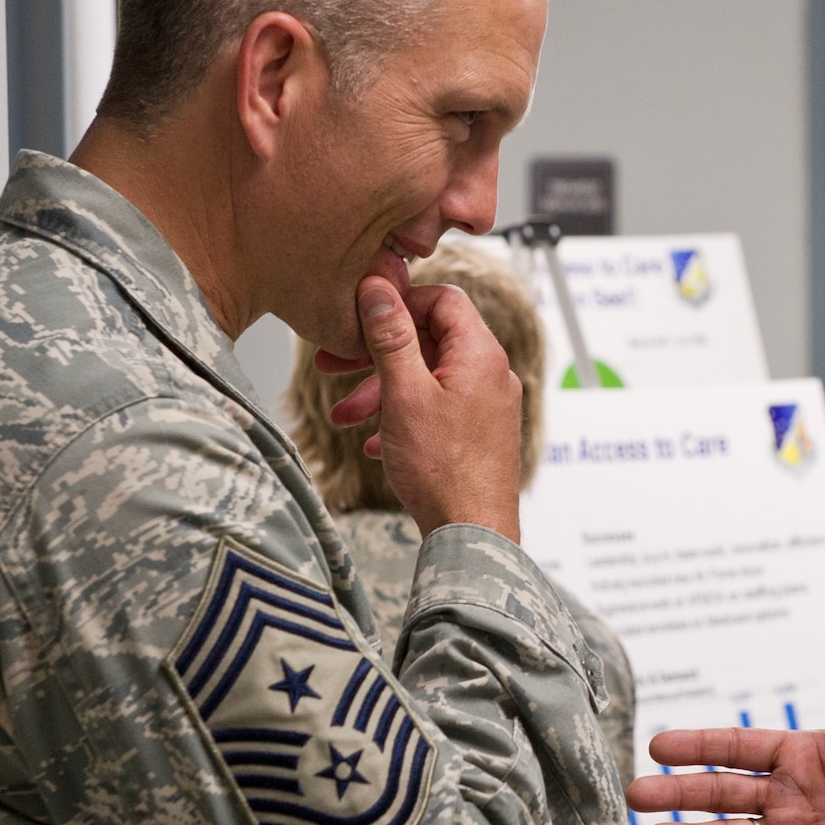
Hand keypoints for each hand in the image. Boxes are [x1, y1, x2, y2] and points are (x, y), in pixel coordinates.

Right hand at [321, 274, 521, 540]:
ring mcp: (488, 405)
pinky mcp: (480, 434)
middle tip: (332, 363)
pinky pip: (438, 410)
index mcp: (480, 354)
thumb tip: (379, 289)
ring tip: (343, 417)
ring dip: (382, 392)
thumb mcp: (404, 394)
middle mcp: (491, 375)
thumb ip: (390, 338)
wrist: (473, 535)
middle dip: (377, 353)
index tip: (362, 314)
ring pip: (428, 379)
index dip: (399, 302)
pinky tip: (378, 443)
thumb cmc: (444, 471)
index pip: (442, 300)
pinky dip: (404, 416)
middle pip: (429, 341)